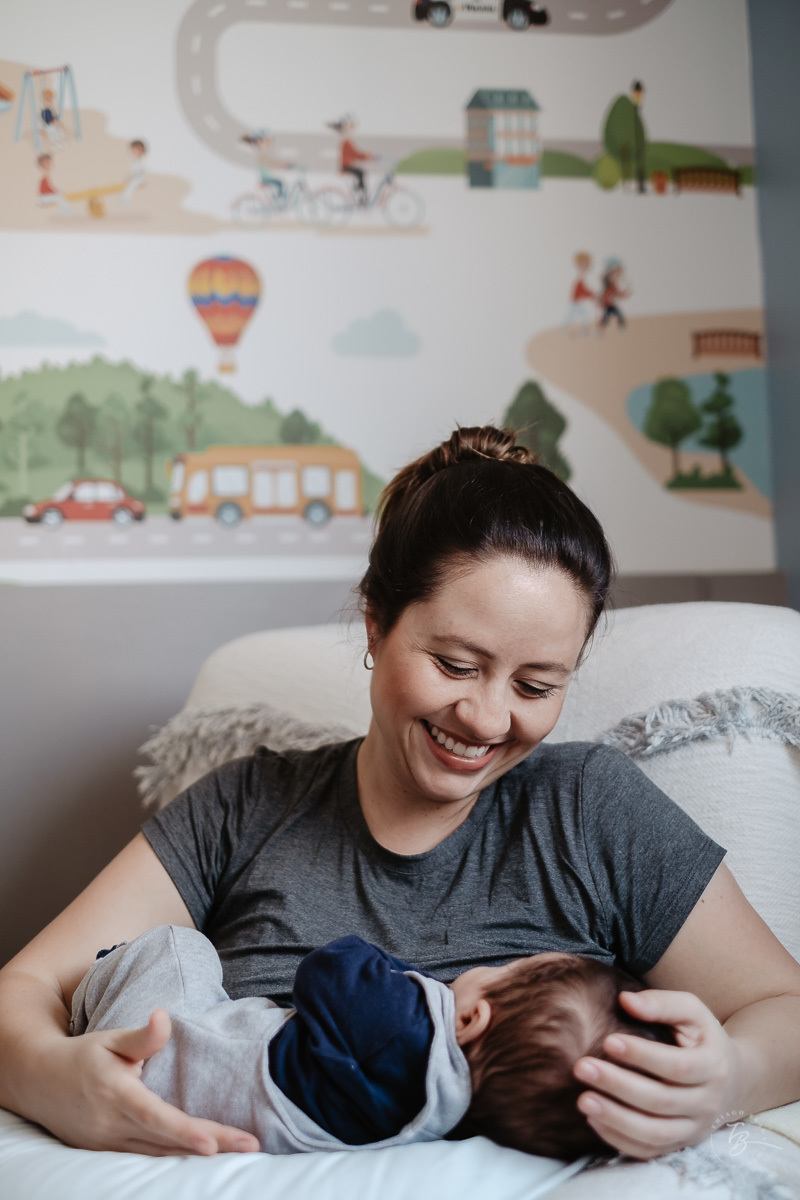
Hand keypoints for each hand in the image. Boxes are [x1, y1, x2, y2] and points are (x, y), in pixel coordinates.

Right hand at [38, 1010, 259, 1155]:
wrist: (40, 1083)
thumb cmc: (82, 1056)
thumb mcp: (109, 1039)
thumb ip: (141, 1037)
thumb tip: (164, 1017)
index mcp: (117, 1095)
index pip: (156, 1118)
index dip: (186, 1133)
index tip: (214, 1144)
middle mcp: (114, 1127)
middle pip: (168, 1141)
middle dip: (213, 1144)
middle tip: (252, 1146)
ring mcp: (110, 1146)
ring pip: (161, 1154)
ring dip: (199, 1156)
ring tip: (240, 1150)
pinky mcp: (109, 1154)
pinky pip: (149, 1159)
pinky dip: (177, 1159)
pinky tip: (204, 1157)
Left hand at [572, 989, 736, 1159]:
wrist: (733, 1080)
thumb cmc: (703, 1039)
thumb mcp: (693, 1012)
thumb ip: (662, 1003)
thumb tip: (626, 1000)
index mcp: (713, 1067)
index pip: (677, 1066)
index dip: (642, 1056)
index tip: (608, 1042)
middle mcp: (707, 1103)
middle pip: (661, 1101)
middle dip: (618, 1086)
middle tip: (582, 1068)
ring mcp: (694, 1129)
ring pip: (655, 1133)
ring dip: (616, 1119)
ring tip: (583, 1100)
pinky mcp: (680, 1145)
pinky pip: (649, 1151)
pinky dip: (620, 1140)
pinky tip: (594, 1120)